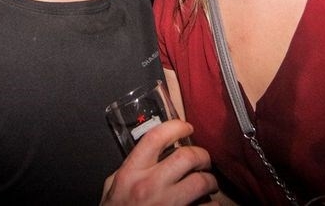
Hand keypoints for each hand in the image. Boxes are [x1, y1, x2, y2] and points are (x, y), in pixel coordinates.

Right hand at [101, 119, 217, 204]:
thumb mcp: (112, 188)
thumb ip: (129, 168)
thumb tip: (148, 152)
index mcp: (131, 173)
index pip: (156, 137)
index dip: (176, 126)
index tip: (186, 127)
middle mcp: (149, 186)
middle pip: (187, 156)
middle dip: (201, 155)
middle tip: (202, 159)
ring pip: (202, 182)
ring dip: (210, 181)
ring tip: (208, 183)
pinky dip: (212, 205)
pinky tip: (205, 205)